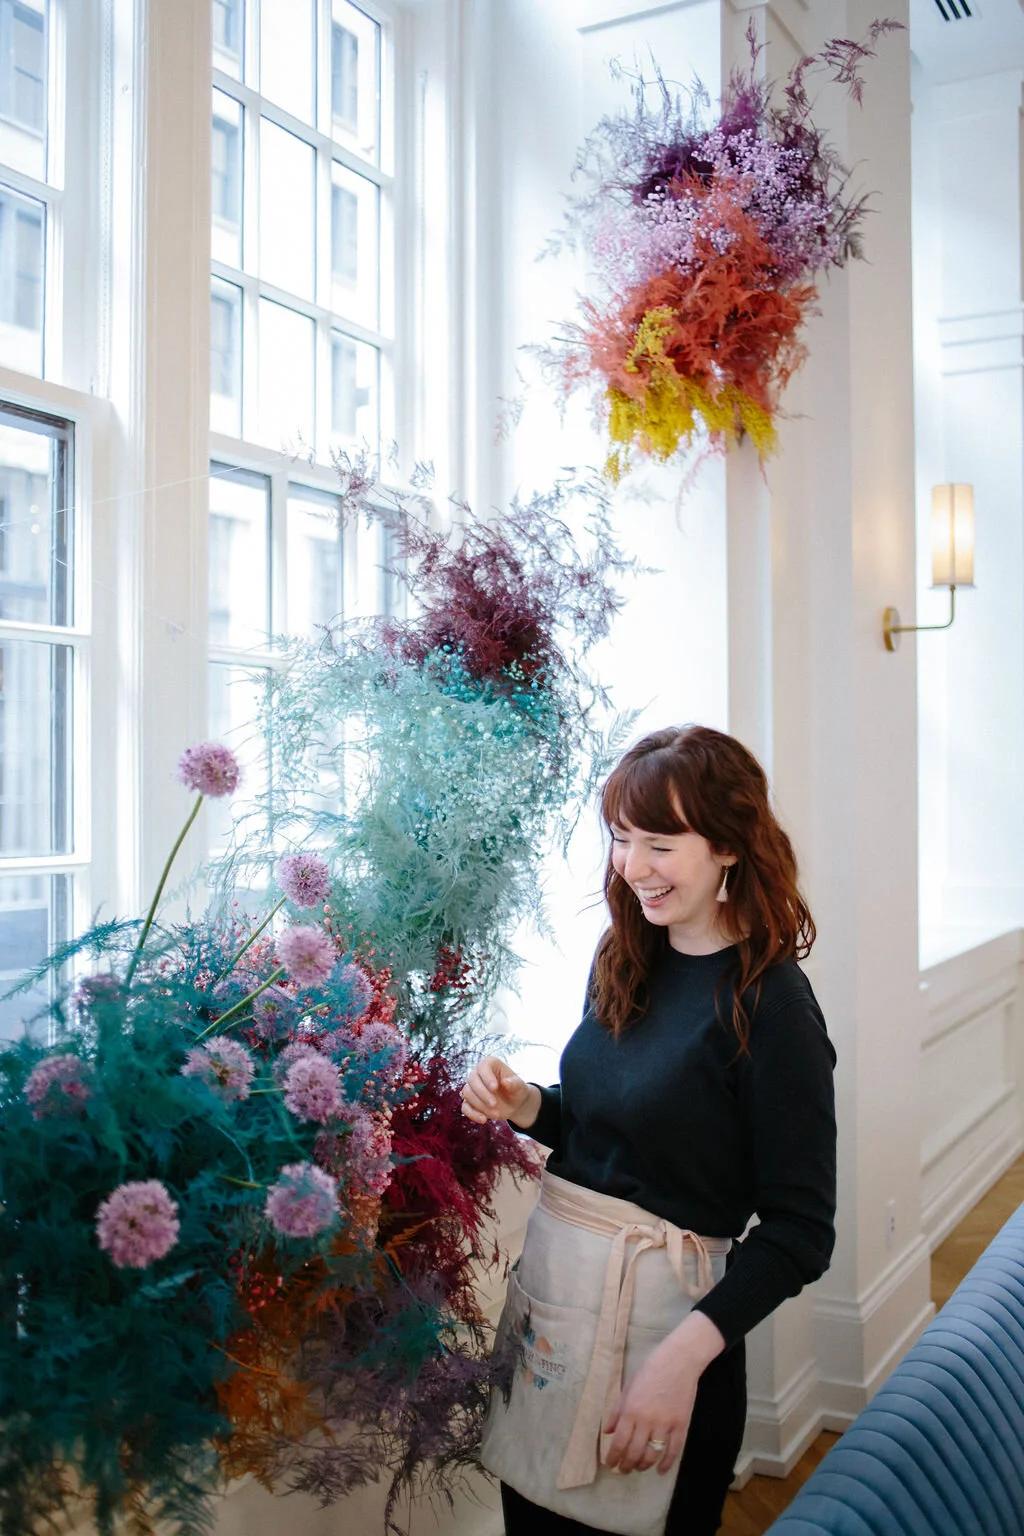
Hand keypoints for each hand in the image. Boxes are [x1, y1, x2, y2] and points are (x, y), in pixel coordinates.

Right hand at [460, 1056, 539, 1127]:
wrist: (514, 1104)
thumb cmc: (517, 1091)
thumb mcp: (520, 1087)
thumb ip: (515, 1084)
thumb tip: (506, 1082)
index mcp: (490, 1064)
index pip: (483, 1066)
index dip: (486, 1077)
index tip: (495, 1088)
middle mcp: (478, 1074)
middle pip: (472, 1080)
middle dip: (482, 1093)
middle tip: (495, 1104)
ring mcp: (472, 1088)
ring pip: (467, 1093)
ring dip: (480, 1105)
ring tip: (496, 1114)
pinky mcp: (469, 1102)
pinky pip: (465, 1107)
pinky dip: (473, 1114)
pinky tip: (484, 1120)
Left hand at [602, 1311, 725, 1475]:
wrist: (678, 1361)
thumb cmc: (650, 1370)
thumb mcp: (628, 1387)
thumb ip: (616, 1410)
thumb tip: (607, 1431)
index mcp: (630, 1410)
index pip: (619, 1442)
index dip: (613, 1457)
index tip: (609, 1465)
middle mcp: (646, 1421)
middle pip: (634, 1452)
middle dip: (626, 1465)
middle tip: (623, 1470)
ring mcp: (665, 1425)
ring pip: (652, 1455)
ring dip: (643, 1466)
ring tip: (638, 1468)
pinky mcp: (680, 1426)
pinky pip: (673, 1451)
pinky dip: (666, 1464)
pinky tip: (660, 1471)